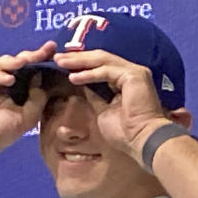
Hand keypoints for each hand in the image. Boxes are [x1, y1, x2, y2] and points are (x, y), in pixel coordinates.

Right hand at [0, 41, 56, 151]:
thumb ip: (37, 97)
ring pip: (5, 63)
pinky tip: (9, 80)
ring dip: (17, 60)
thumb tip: (40, 75)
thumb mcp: (28, 116)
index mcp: (20, 87)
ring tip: (26, 60)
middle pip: (21, 62)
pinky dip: (0, 76)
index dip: (43, 60)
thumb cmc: (2, 132)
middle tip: (45, 51)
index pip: (33, 69)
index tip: (56, 53)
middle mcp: (6, 80)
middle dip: (33, 55)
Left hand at [52, 49, 171, 157]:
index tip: (62, 66)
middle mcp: (131, 72)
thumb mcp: (103, 111)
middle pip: (100, 59)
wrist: (141, 139)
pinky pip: (107, 71)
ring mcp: (134, 72)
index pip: (100, 66)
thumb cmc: (125, 132)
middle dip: (77, 58)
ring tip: (60, 62)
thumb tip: (84, 86)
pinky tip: (73, 77)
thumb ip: (95, 96)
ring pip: (102, 60)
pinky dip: (89, 74)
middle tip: (57, 58)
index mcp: (125, 80)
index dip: (81, 64)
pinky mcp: (134, 75)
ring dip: (79, 61)